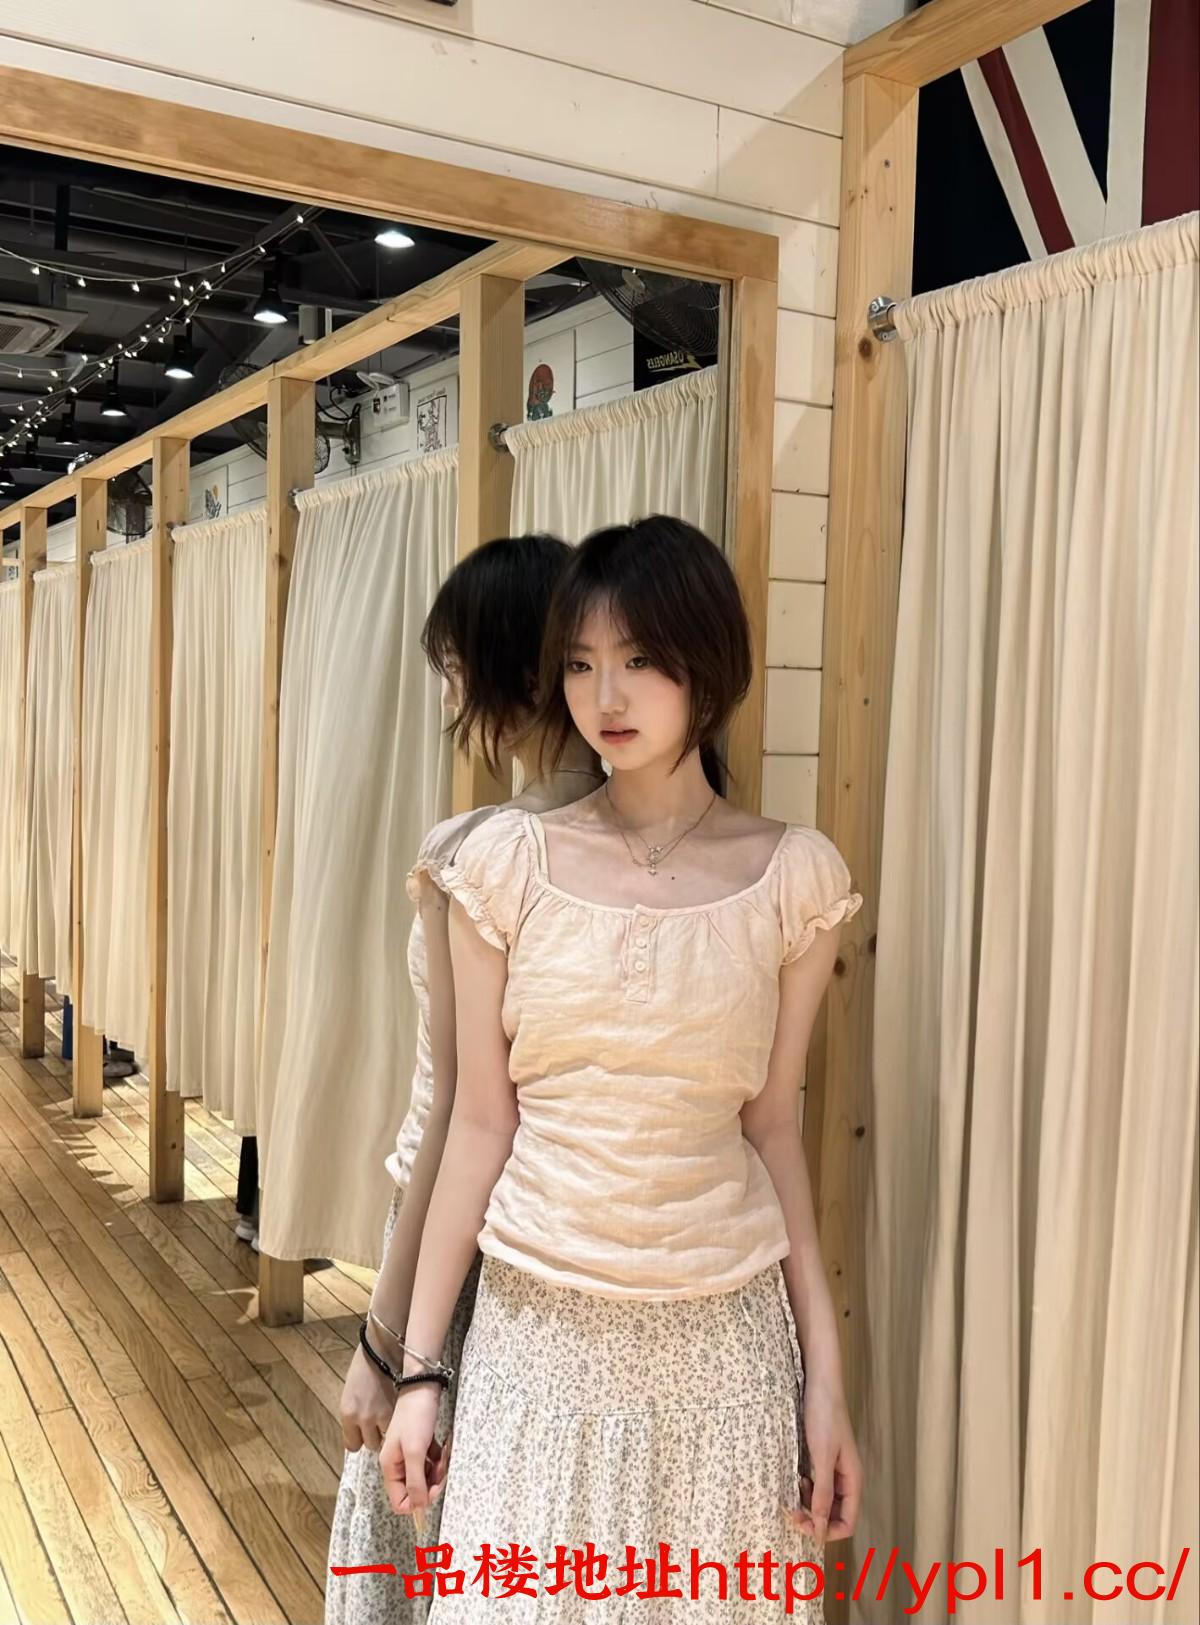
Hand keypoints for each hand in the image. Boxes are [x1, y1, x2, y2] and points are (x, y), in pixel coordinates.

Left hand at [339, 1343, 397, 1452]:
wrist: (385, 1346)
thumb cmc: (366, 1362)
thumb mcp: (352, 1391)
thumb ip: (356, 1412)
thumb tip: (362, 1427)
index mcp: (348, 1412)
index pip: (352, 1445)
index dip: (360, 1439)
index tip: (365, 1433)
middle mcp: (363, 1419)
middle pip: (371, 1444)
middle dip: (376, 1434)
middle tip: (381, 1421)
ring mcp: (383, 1416)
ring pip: (388, 1438)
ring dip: (390, 1429)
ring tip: (393, 1414)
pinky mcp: (400, 1411)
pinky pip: (400, 1427)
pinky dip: (401, 1421)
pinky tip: (402, 1410)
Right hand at [380, 1384, 446, 1516]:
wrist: (423, 1387)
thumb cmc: (416, 1417)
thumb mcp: (415, 1451)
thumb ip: (415, 1481)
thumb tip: (418, 1508)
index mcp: (390, 1467)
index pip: (400, 1502)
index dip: (418, 1500)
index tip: (433, 1488)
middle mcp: (397, 1464)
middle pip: (415, 1490)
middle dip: (432, 1483)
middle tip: (442, 1467)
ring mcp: (408, 1454)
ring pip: (425, 1476)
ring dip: (437, 1470)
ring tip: (443, 1454)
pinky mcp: (419, 1445)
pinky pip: (430, 1463)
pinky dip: (438, 1459)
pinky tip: (443, 1446)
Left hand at [787, 1382, 861, 1543]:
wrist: (820, 1384)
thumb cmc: (825, 1416)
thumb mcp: (823, 1457)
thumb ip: (822, 1493)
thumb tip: (820, 1529)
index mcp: (853, 1481)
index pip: (848, 1522)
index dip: (828, 1530)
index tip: (805, 1525)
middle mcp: (845, 1479)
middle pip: (834, 1515)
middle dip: (814, 1519)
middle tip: (792, 1512)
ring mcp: (834, 1469)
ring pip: (822, 1502)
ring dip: (808, 1504)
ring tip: (794, 1491)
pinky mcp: (821, 1460)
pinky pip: (815, 1485)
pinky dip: (804, 1489)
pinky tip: (796, 1478)